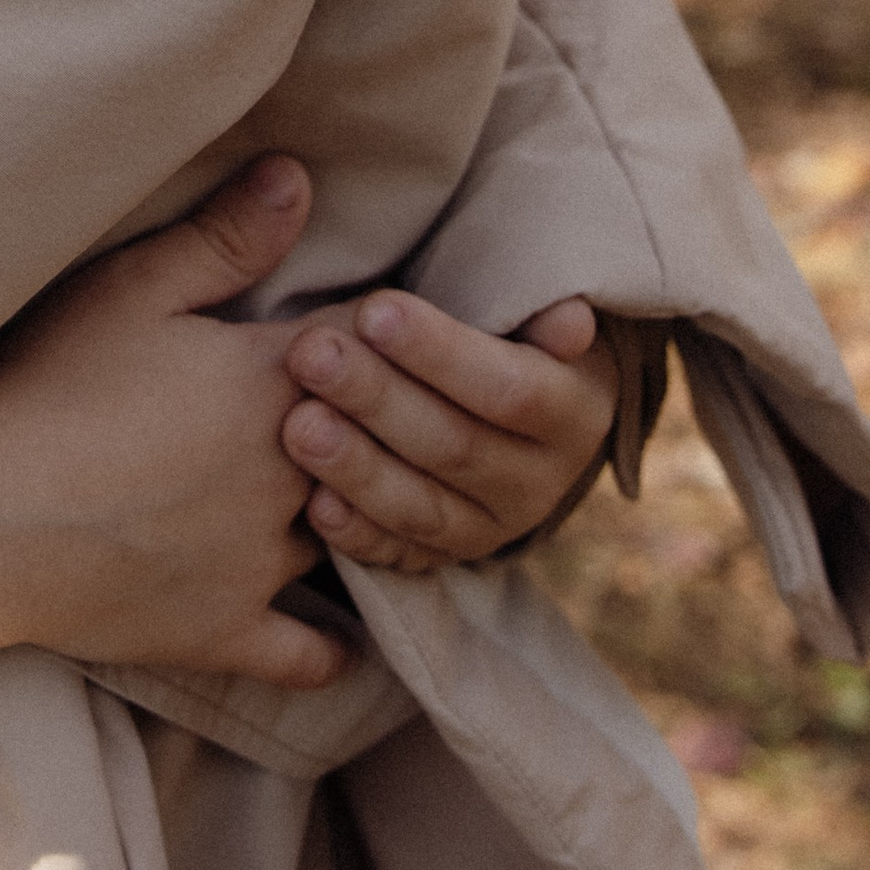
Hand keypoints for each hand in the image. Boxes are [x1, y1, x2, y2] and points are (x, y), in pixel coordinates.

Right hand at [0, 157, 346, 695]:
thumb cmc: (49, 386)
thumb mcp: (129, 289)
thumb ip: (223, 237)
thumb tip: (300, 177)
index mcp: (272, 383)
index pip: (371, 343)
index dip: (384, 327)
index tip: (389, 322)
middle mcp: (292, 474)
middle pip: (380, 443)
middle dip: (383, 421)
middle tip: (378, 407)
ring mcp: (264, 562)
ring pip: (351, 537)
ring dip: (353, 515)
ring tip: (352, 497)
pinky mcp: (226, 630)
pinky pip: (308, 654)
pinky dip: (330, 647)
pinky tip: (339, 638)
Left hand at [280, 291, 615, 570]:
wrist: (507, 407)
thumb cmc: (506, 333)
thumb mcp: (535, 315)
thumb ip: (543, 315)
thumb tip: (572, 320)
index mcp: (573, 411)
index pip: (511, 390)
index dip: (441, 354)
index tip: (372, 311)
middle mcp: (539, 482)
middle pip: (455, 447)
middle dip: (376, 399)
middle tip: (310, 355)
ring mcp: (491, 529)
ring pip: (423, 508)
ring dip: (356, 468)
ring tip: (296, 425)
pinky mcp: (443, 558)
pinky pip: (399, 556)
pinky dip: (356, 533)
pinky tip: (313, 504)